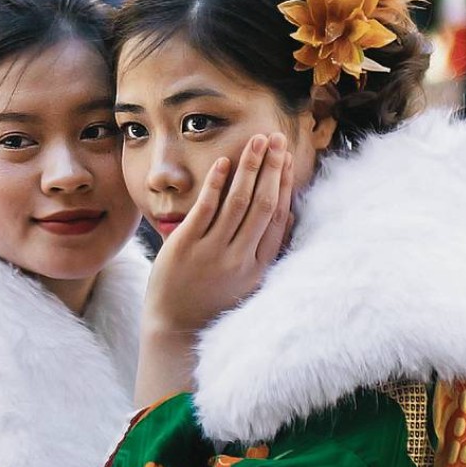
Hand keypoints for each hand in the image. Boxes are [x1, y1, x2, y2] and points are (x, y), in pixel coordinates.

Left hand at [146, 133, 294, 337]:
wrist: (175, 328)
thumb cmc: (211, 302)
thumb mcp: (249, 282)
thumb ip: (266, 251)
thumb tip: (290, 219)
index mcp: (258, 267)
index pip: (278, 217)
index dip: (285, 185)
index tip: (288, 159)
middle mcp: (239, 258)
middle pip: (262, 204)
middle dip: (272, 167)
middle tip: (277, 137)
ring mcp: (212, 252)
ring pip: (238, 201)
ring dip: (250, 167)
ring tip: (257, 141)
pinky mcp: (185, 246)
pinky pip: (206, 209)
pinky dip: (216, 184)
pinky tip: (224, 162)